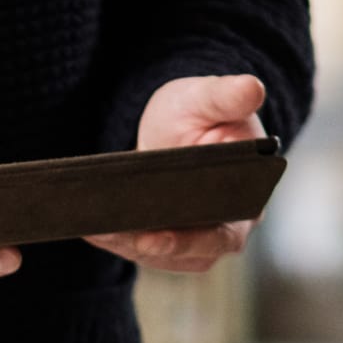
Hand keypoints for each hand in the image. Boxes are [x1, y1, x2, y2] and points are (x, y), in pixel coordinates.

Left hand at [86, 73, 267, 274]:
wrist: (177, 122)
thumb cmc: (199, 109)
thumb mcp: (208, 97)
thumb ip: (227, 96)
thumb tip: (252, 88)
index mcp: (248, 198)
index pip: (223, 233)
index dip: (190, 241)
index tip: (154, 237)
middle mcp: (228, 227)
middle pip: (189, 253)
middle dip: (147, 246)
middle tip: (110, 233)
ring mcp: (198, 239)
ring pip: (161, 254)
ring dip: (126, 244)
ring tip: (92, 228)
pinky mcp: (171, 241)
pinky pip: (142, 247)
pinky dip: (116, 240)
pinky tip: (90, 228)